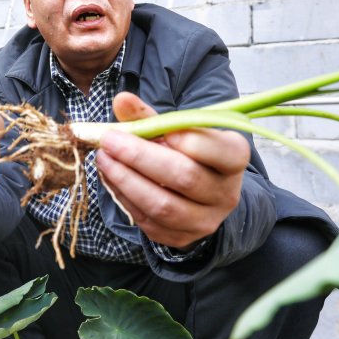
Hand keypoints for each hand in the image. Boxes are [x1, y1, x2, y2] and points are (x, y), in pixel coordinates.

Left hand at [94, 93, 249, 250]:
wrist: (198, 193)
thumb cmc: (186, 152)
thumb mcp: (175, 129)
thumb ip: (149, 116)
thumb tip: (121, 100)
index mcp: (234, 158)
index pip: (223, 151)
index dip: (191, 140)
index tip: (161, 129)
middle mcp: (226, 193)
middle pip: (185, 177)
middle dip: (140, 157)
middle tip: (109, 140)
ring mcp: (205, 220)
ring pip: (163, 205)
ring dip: (125, 180)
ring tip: (104, 159)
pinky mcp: (182, 238)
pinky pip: (149, 221)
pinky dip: (124, 198)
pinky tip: (111, 179)